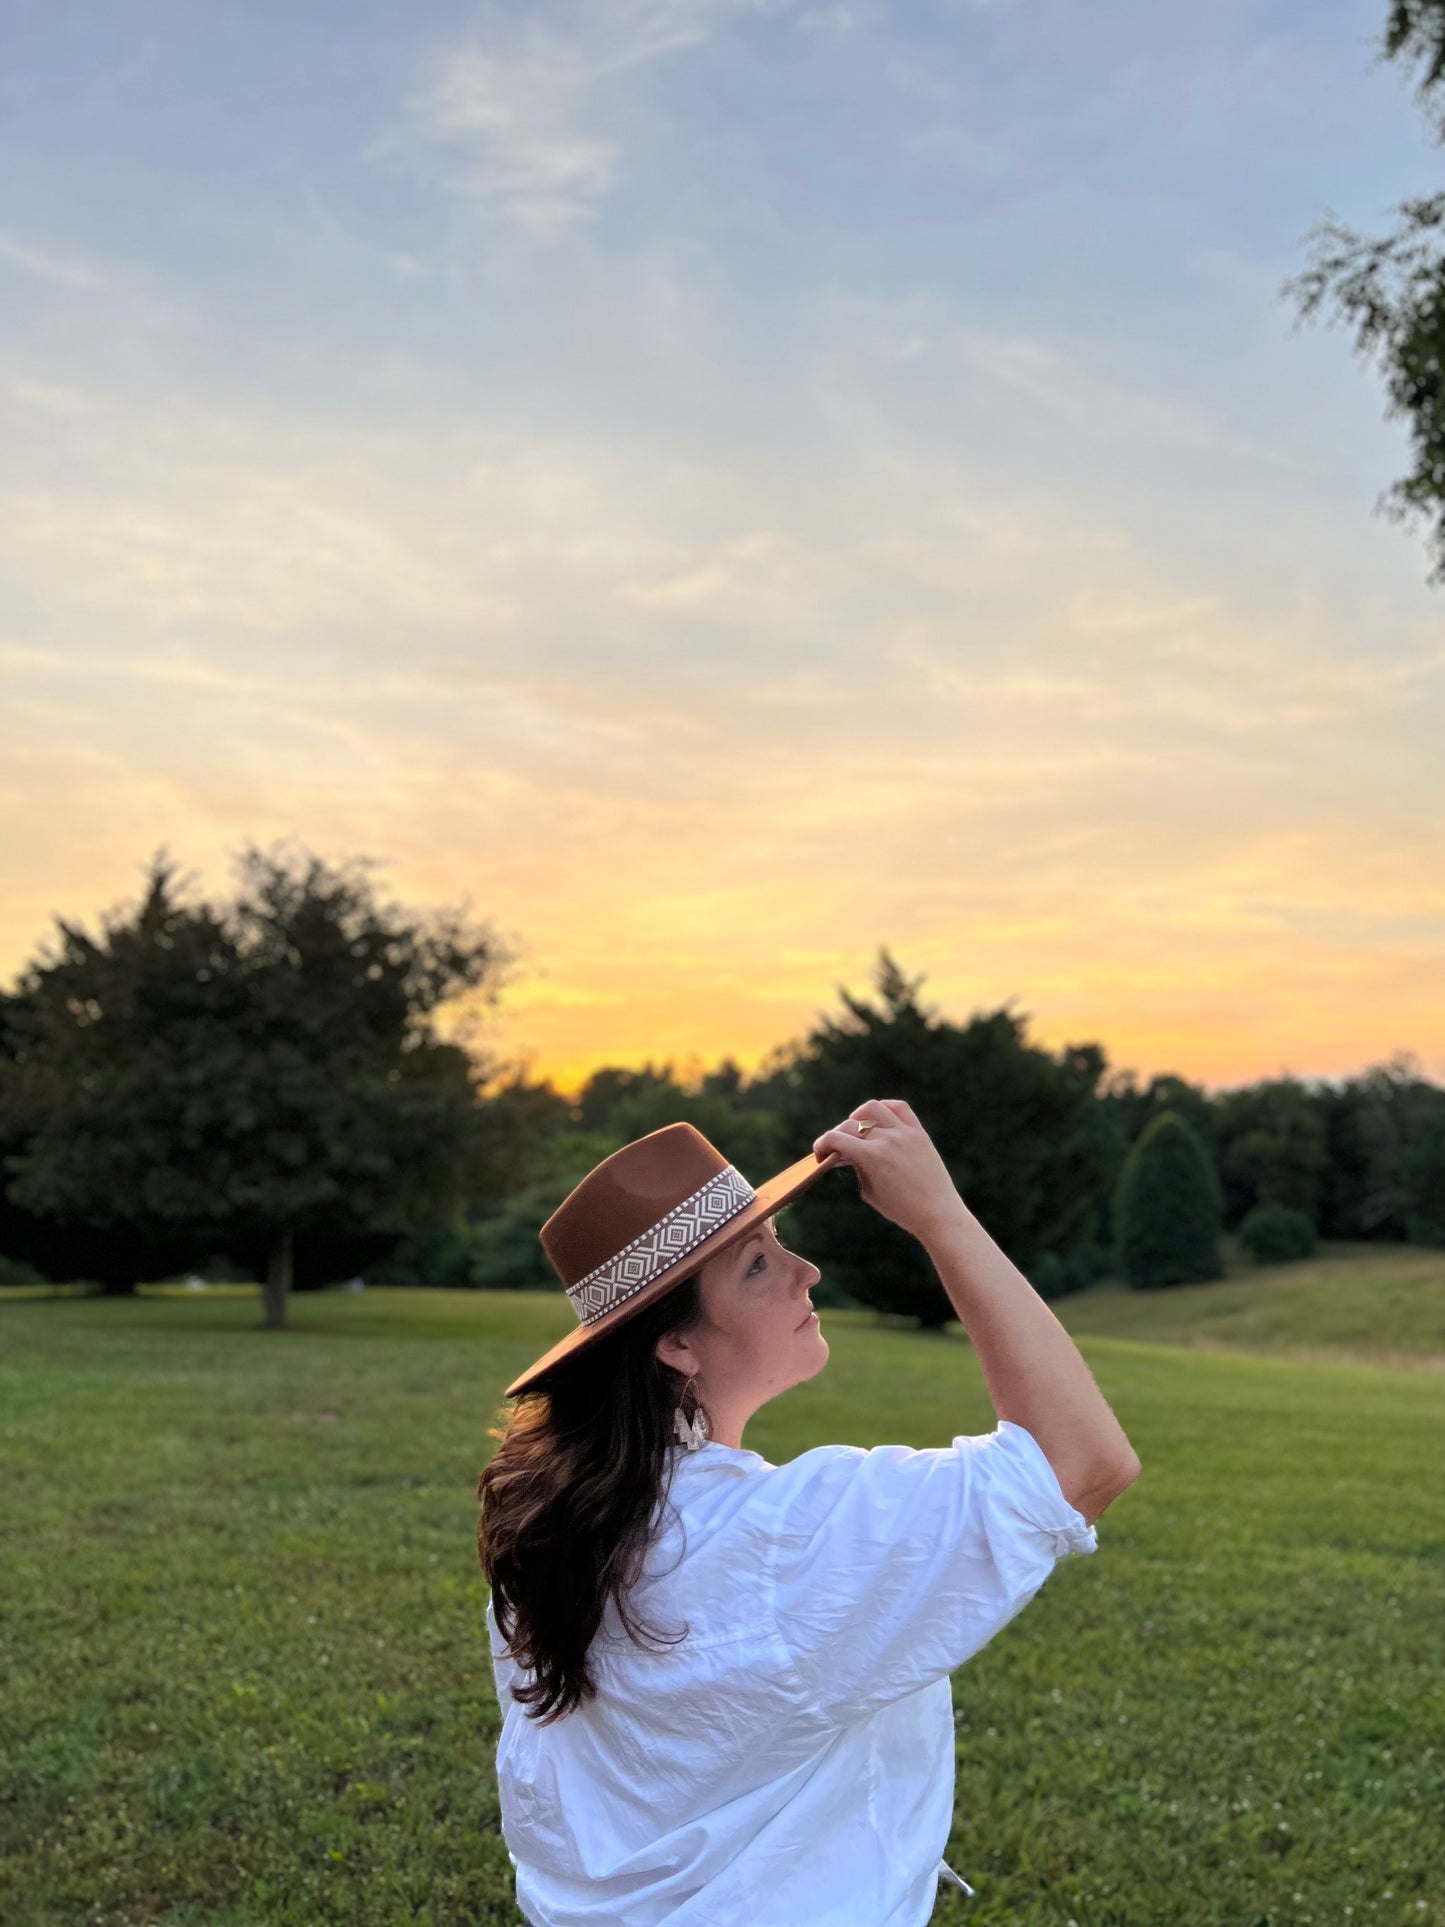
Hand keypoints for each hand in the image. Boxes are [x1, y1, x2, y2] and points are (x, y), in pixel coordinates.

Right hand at [812, 1098, 965, 1245]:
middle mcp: (887, 1139)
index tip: (819, 1153)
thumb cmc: (902, 1210)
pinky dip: (885, 1108)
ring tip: (857, 1130)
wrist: (938, 1214)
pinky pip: (900, 1108)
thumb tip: (847, 1154)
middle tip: (837, 1150)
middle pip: (851, 1125)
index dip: (821, 1145)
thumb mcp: (870, 1191)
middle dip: (838, 1137)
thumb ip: (856, 1168)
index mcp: (872, 1156)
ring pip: (873, 1108)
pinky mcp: (919, 1133)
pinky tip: (879, 1120)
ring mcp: (905, 1133)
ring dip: (858, 1116)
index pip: (836, 1139)